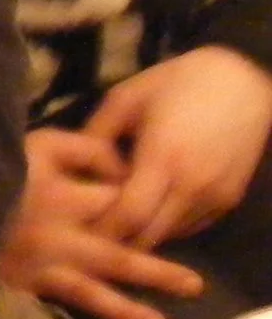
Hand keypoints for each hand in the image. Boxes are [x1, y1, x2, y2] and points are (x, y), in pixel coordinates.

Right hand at [0, 127, 200, 318]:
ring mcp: (40, 264)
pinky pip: (57, 305)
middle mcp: (60, 234)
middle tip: (194, 286)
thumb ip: (84, 147)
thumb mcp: (39, 141)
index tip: (150, 207)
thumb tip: (122, 167)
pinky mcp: (20, 283)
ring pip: (92, 290)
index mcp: (65, 196)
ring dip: (126, 310)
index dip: (142, 208)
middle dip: (156, 271)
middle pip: (119, 254)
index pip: (122, 205)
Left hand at [85, 46, 271, 248]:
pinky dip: (167, 226)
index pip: (128, 215)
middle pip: (149, 235)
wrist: (243, 80)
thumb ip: (95, 135)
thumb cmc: (177, 83)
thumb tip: (75, 168)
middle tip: (92, 230)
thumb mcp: (125, 99)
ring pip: (170, 235)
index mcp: (163, 158)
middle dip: (118, 238)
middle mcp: (192, 185)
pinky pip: (191, 226)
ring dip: (143, 233)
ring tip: (117, 220)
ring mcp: (215, 195)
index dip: (102, 227)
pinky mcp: (230, 199)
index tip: (78, 225)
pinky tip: (150, 210)